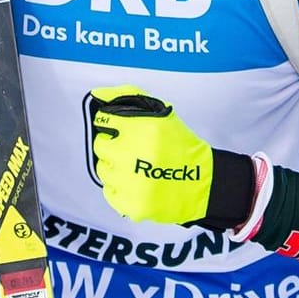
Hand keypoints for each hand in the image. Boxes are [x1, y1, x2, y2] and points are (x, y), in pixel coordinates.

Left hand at [88, 86, 252, 229]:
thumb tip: (98, 93)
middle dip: (114, 146)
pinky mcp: (131, 204)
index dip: (112, 124)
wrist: (201, 183)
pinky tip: (135, 183)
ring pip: (103, 170)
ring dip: (116, 167)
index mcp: (141, 129)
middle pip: (100, 146)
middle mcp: (132, 155)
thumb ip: (127, 96)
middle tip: (131, 149)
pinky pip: (109, 192)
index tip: (118, 129)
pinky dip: (120, 188)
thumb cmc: (180, 147)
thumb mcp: (160, 113)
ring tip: (136, 167)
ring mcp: (130, 182)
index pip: (104, 120)